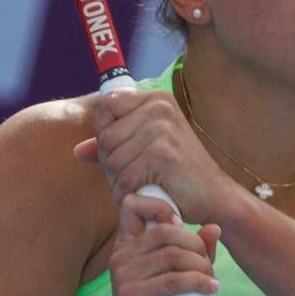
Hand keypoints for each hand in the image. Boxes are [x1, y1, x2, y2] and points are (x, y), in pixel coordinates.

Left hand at [73, 89, 241, 223]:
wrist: (215, 196)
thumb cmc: (178, 174)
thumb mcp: (147, 149)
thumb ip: (115, 144)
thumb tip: (78, 151)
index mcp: (156, 99)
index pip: (107, 106)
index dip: (107, 133)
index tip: (127, 150)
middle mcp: (159, 108)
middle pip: (105, 136)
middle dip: (112, 163)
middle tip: (137, 174)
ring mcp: (161, 130)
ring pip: (111, 160)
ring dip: (120, 181)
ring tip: (143, 184)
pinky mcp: (161, 156)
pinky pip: (124, 178)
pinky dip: (129, 194)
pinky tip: (146, 194)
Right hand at [95, 192, 221, 295]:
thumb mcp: (182, 280)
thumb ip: (196, 254)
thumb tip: (214, 227)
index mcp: (127, 246)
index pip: (134, 205)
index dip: (162, 207)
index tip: (185, 228)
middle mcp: (121, 256)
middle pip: (167, 230)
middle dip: (197, 245)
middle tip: (208, 267)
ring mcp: (123, 275)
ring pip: (174, 255)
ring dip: (201, 268)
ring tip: (210, 283)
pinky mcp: (132, 295)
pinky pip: (175, 280)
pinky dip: (200, 283)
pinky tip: (211, 291)